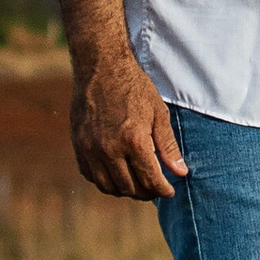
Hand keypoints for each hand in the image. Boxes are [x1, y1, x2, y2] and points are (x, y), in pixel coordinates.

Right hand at [70, 49, 187, 201]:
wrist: (100, 67)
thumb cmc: (134, 87)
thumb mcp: (158, 113)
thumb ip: (168, 146)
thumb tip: (181, 172)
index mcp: (134, 141)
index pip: (150, 179)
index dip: (162, 190)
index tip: (169, 192)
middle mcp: (109, 149)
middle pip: (129, 187)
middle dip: (145, 193)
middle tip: (155, 188)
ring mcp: (90, 148)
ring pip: (107, 186)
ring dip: (124, 190)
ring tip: (137, 184)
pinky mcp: (78, 145)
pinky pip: (90, 174)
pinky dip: (104, 180)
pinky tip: (116, 174)